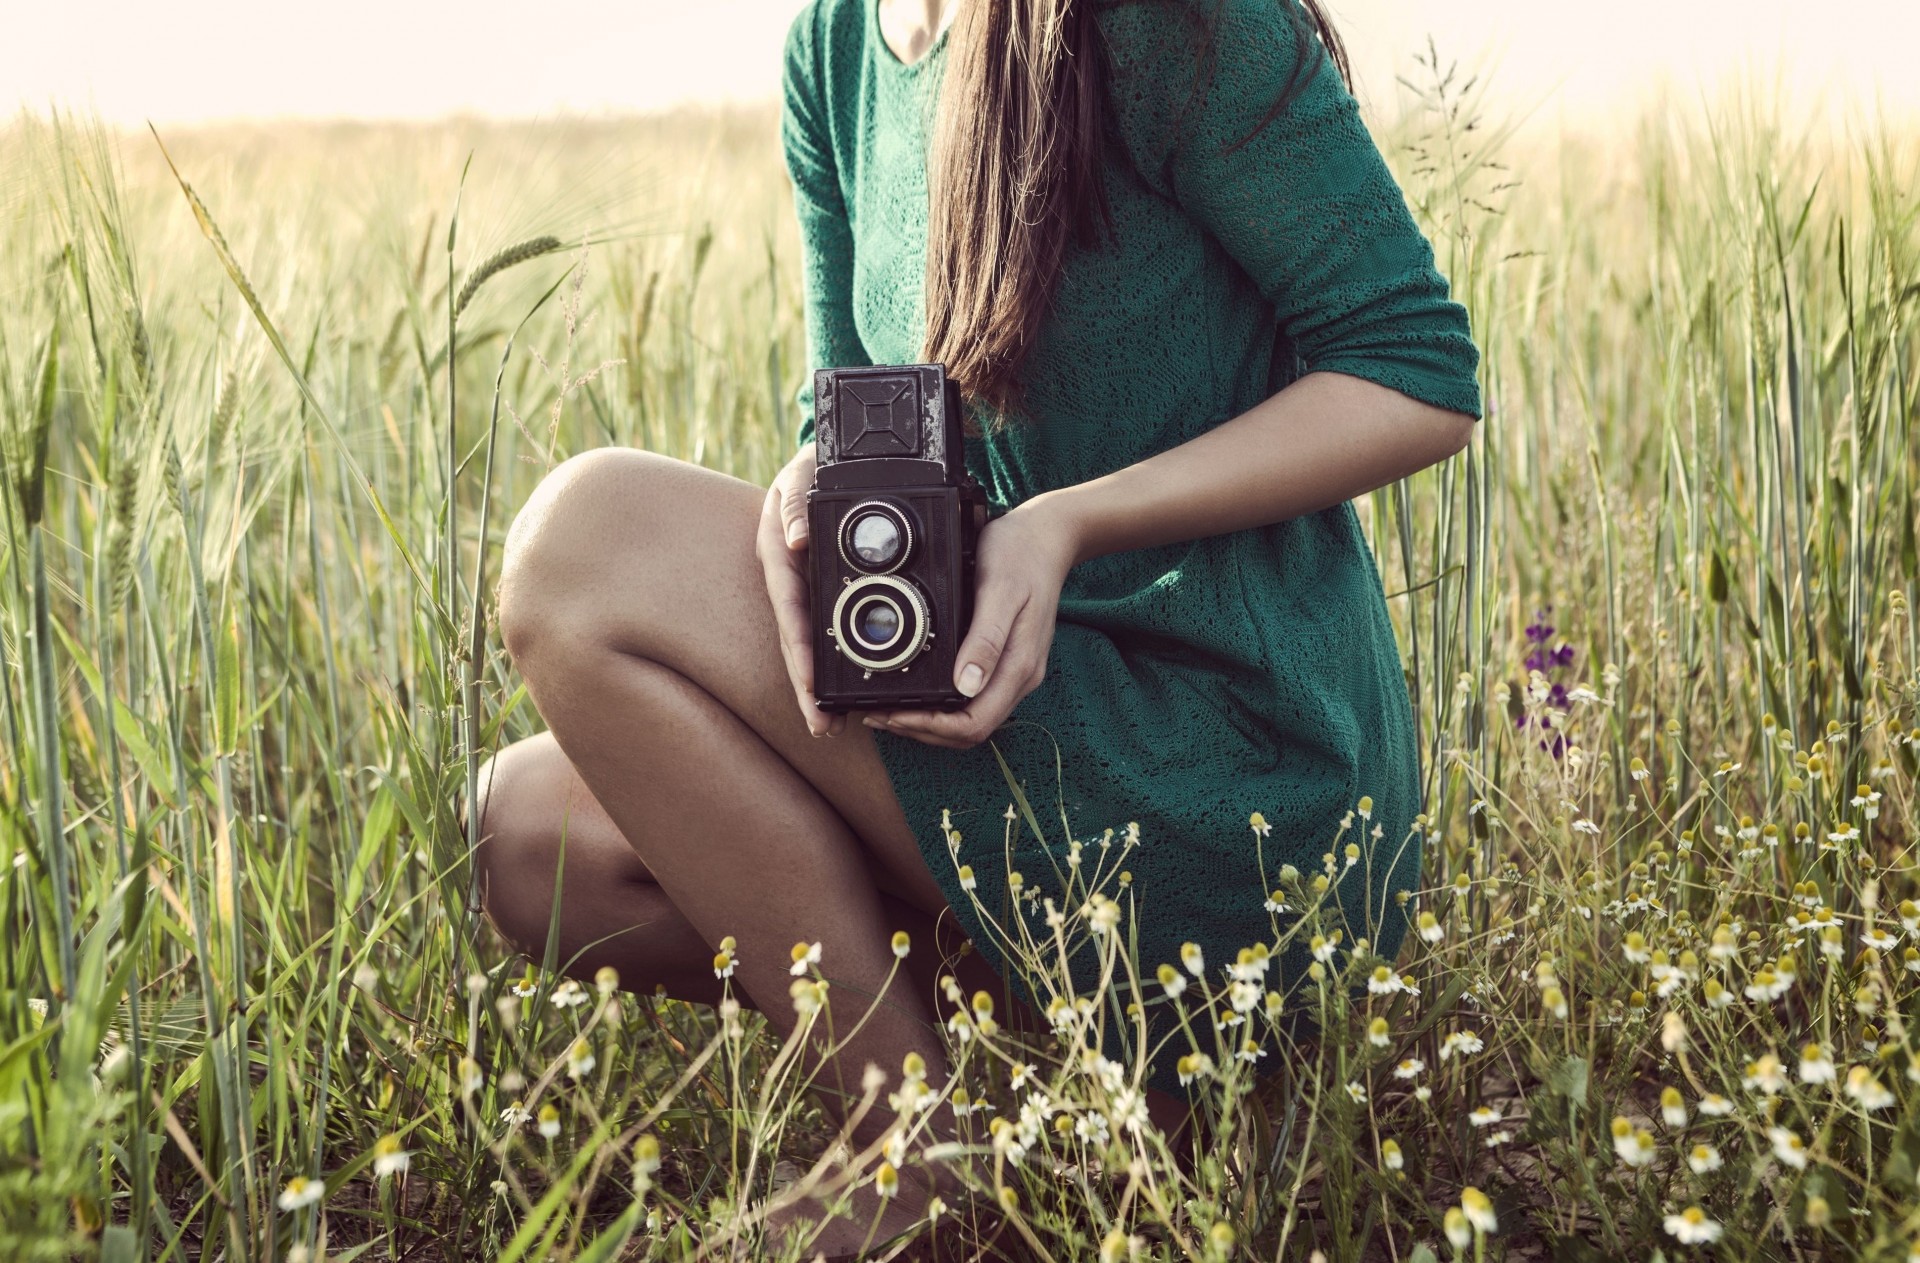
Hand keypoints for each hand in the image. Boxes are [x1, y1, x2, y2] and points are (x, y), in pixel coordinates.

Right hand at [757, 443, 844, 736]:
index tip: (810, 682)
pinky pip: (820, 630)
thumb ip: (798, 501)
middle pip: (795, 639)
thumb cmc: (813, 466)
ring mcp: (802, 586)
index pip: (790, 610)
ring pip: (806, 641)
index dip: (799, 649)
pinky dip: (825, 662)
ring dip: (813, 684)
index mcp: (781, 553)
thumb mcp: (802, 474)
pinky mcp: (817, 591)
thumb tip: (798, 540)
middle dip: (805, 684)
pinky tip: (836, 691)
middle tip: (821, 724)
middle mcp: (789, 576)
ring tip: (827, 723)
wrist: (824, 459)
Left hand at [862, 496, 1077, 749]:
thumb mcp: (999, 590)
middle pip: (970, 730)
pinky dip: (944, 705)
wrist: (1047, 537)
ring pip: (972, 718)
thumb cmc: (1021, 555)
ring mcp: (1015, 671)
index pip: (975, 723)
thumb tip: (966, 685)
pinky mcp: (1008, 661)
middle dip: (923, 729)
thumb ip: (985, 639)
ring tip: (892, 709)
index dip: (931, 726)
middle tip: (881, 714)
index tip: (896, 714)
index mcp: (1019, 665)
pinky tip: (921, 692)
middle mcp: (1020, 676)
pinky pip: (975, 699)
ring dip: (931, 722)